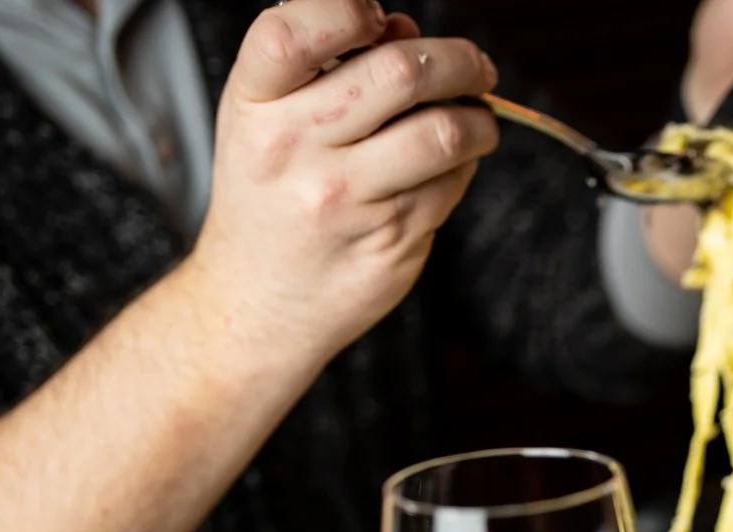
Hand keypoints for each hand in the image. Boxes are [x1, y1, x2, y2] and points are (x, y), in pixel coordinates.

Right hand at [185, 0, 498, 363]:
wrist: (257, 302)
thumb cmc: (269, 200)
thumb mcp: (266, 121)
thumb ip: (326, 68)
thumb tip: (406, 30)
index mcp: (255, 105)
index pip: (292, 31)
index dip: (348, 9)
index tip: (381, 18)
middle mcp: (294, 149)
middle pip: (399, 72)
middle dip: (457, 60)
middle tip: (475, 67)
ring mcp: (345, 199)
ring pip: (442, 132)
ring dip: (478, 118)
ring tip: (477, 119)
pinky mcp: (390, 239)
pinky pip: (451, 184)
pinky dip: (465, 165)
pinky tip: (451, 165)